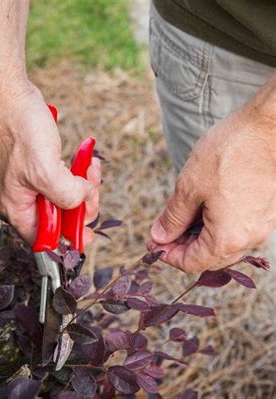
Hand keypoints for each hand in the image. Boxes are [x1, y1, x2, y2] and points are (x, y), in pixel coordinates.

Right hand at [0, 83, 99, 246]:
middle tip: (92, 190)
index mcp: (17, 207)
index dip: (67, 241)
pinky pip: (64, 179)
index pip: (44, 240)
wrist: (10, 97)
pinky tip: (87, 160)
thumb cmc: (20, 132)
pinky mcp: (39, 167)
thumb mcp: (46, 170)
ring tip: (92, 168)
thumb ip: (66, 196)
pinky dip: (78, 173)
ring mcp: (30, 183)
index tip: (88, 233)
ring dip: (83, 187)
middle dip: (81, 206)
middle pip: (59, 220)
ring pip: (64, 198)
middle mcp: (22, 199)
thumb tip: (83, 201)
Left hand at [148, 93, 275, 272]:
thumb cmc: (229, 154)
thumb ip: (172, 218)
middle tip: (161, 229)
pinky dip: (213, 223)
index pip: (192, 263)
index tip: (152, 242)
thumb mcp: (189, 187)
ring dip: (196, 234)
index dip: (168, 256)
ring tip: (177, 213)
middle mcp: (249, 238)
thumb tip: (159, 236)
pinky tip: (199, 205)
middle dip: (181, 246)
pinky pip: (235, 227)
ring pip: (222, 242)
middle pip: (208, 257)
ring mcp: (261, 224)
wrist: (269, 127)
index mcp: (228, 238)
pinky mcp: (265, 210)